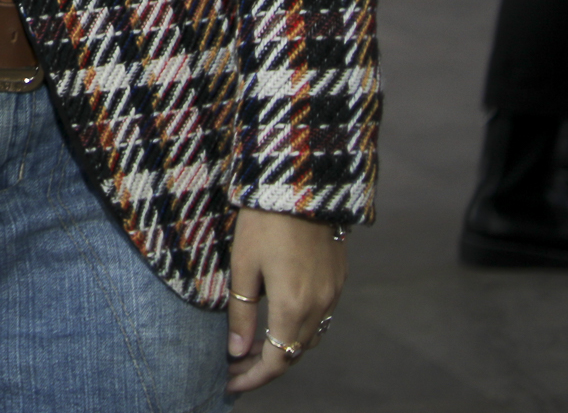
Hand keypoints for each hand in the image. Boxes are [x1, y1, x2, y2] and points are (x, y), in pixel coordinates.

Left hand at [225, 208, 346, 391]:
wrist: (302, 184)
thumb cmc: (263, 222)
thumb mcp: (243, 265)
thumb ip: (241, 313)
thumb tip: (237, 352)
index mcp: (293, 306)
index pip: (276, 361)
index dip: (252, 378)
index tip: (229, 384)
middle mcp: (319, 305)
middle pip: (294, 352)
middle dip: (264, 365)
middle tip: (234, 366)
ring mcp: (333, 293)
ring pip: (309, 336)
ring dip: (283, 347)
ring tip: (251, 346)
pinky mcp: (338, 279)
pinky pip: (320, 316)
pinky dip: (298, 328)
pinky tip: (277, 321)